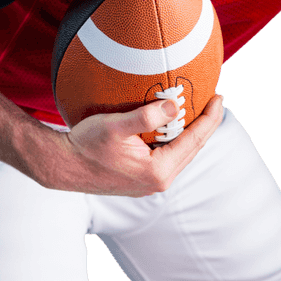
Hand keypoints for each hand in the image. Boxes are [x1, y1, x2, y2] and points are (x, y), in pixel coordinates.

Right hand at [49, 94, 224, 196]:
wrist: (62, 165)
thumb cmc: (86, 145)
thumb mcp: (115, 126)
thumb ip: (146, 117)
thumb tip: (173, 106)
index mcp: (158, 171)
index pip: (195, 140)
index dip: (210, 118)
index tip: (219, 97)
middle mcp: (158, 182)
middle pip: (192, 149)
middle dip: (204, 124)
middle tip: (213, 101)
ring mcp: (149, 183)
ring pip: (179, 154)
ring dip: (189, 133)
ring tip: (197, 111)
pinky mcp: (140, 180)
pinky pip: (166, 157)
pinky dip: (174, 140)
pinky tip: (172, 126)